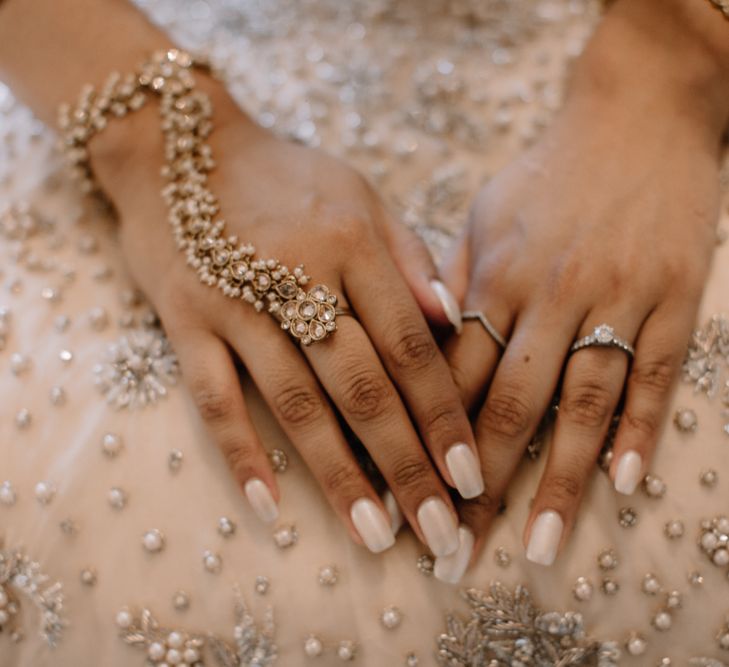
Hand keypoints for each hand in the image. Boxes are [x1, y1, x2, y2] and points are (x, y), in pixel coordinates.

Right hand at [91, 80, 482, 556]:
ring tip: (374, 534)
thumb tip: (451, 320)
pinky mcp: (186, 322)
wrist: (178, 144)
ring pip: (297, 404)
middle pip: (363, 387)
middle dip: (407, 464)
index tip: (472, 476)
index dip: (444, 416)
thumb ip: (408, 257)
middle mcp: (300, 278)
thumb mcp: (360, 195)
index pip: (411, 348)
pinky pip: (213, 397)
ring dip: (338, 474)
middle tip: (440, 532)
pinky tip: (268, 508)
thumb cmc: (285, 176)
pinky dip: (240, 453)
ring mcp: (238, 304)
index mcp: (354, 246)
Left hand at [440, 19, 726, 572]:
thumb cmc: (548, 171)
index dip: (430, 442)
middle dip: (482, 483)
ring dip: (559, 479)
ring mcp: (615, 297)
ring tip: (540, 544)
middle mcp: (550, 294)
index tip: (412, 495)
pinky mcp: (672, 296)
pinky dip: (639, 428)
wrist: (635, 115)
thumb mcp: (485, 216)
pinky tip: (624, 482)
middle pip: (510, 404)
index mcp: (495, 276)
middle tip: (459, 550)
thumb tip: (424, 345)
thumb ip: (454, 283)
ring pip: (582, 402)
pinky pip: (654, 373)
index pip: (455, 377)